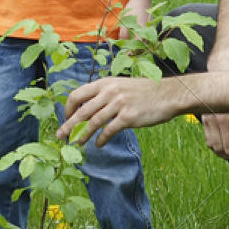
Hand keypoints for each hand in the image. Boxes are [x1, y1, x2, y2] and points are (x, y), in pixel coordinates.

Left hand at [58, 76, 181, 147]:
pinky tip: (98, 145)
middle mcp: (109, 91)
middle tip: (60, 137)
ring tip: (77, 144)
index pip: (77, 95)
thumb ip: (105, 94)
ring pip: (93, 122)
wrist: (168, 94)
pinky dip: (101, 139)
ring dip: (82, 135)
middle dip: (69, 126)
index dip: (68, 109)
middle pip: (82, 111)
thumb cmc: (144, 92)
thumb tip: (87, 109)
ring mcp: (119, 104)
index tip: (66, 119)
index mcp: (105, 83)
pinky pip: (109, 131)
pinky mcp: (128, 117)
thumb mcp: (121, 86)